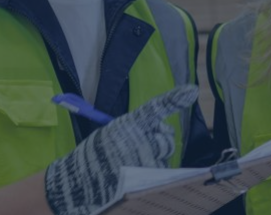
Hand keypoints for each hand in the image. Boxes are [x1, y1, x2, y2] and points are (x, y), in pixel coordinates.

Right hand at [44, 85, 197, 214]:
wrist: (78, 180)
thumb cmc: (97, 154)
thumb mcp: (115, 132)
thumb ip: (139, 127)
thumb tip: (163, 129)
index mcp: (130, 123)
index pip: (156, 108)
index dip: (174, 99)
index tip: (192, 91)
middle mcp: (140, 140)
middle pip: (167, 138)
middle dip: (160, 140)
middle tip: (142, 145)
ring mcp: (146, 160)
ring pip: (165, 155)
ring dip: (156, 157)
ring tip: (133, 161)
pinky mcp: (148, 178)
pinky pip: (162, 172)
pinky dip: (154, 172)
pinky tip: (136, 173)